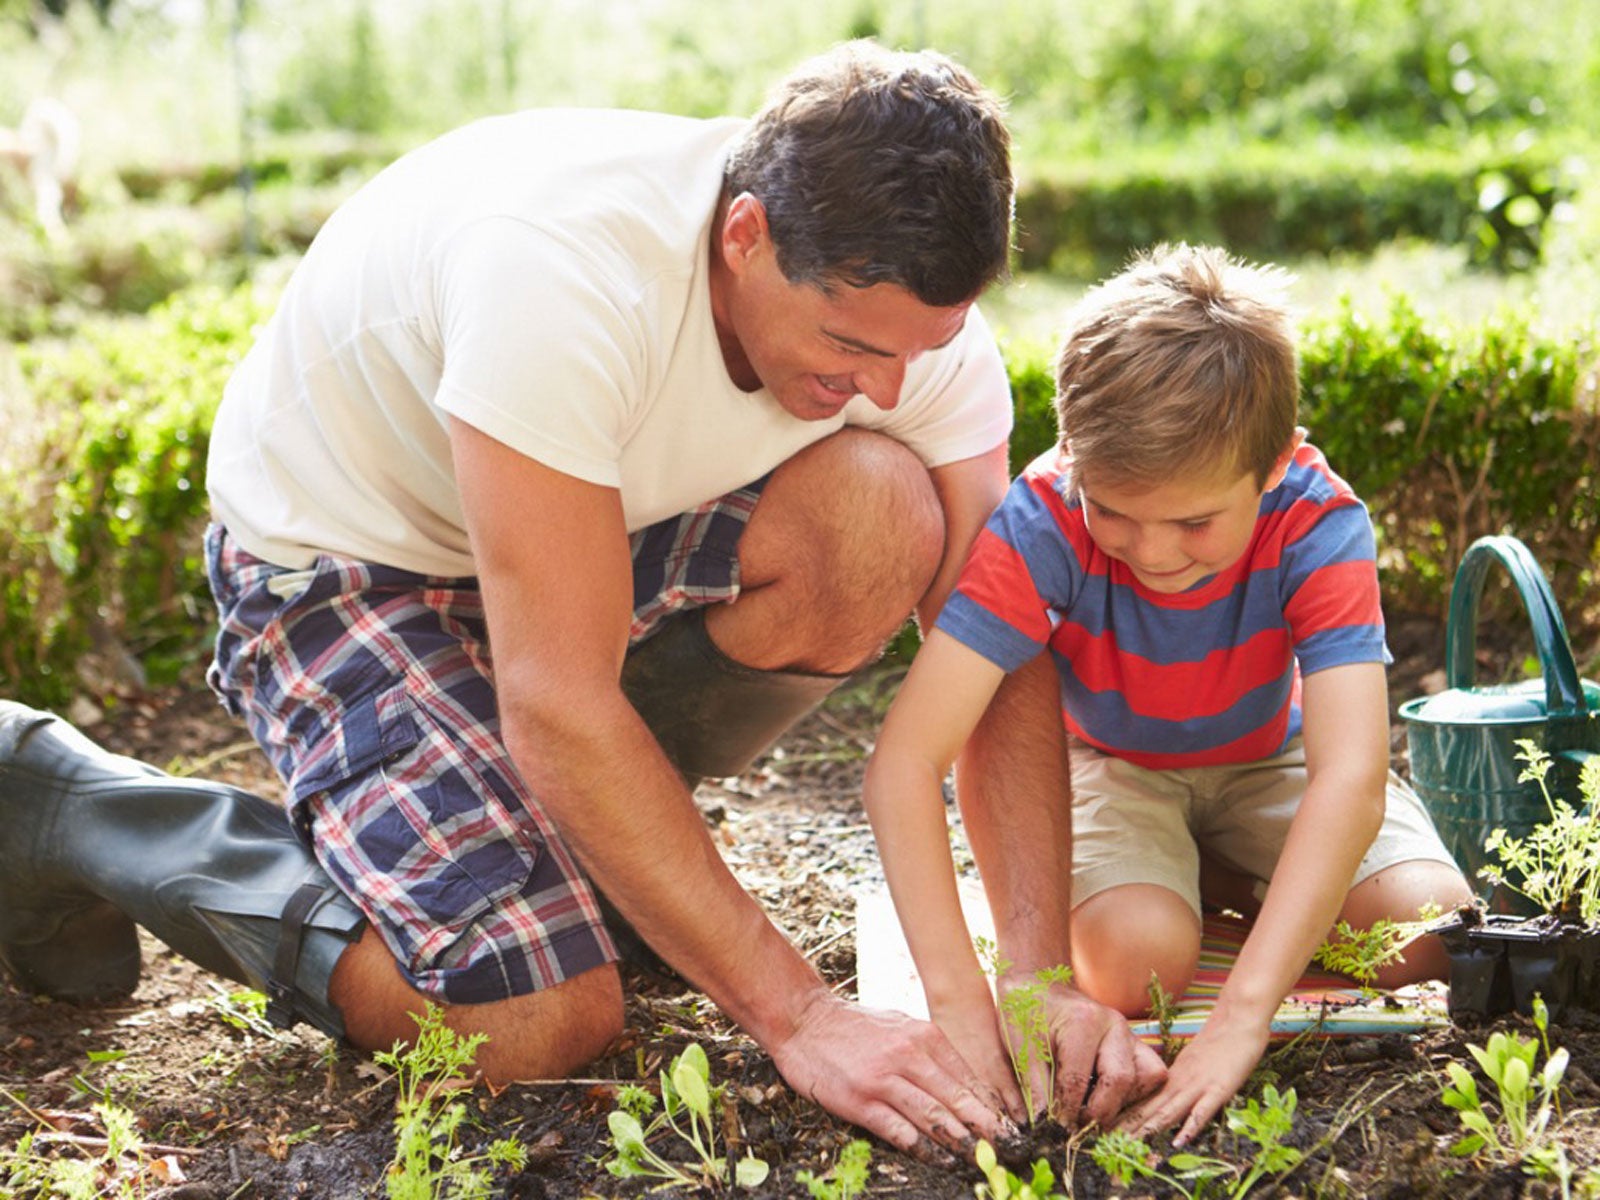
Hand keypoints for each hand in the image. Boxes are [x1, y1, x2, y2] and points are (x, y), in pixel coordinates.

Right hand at [768, 992, 1016, 1161]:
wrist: (804, 1019)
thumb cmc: (854, 1027)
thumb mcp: (899, 1026)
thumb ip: (929, 1052)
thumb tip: (963, 1084)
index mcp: (922, 1036)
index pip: (967, 1077)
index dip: (991, 1106)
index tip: (1012, 1128)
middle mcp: (908, 1056)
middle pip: (957, 1098)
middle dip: (987, 1128)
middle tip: (1011, 1149)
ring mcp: (883, 1079)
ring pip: (933, 1116)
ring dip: (961, 1142)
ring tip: (983, 1160)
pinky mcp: (860, 1100)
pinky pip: (898, 1130)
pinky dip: (923, 1148)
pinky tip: (939, 1160)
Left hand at [997, 977, 1166, 1127]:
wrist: (1037, 984)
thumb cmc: (1025, 1012)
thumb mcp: (1018, 1045)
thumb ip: (1032, 1086)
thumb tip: (1042, 1126)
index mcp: (1084, 1021)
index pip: (1078, 1081)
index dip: (1064, 1112)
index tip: (1052, 1130)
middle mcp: (1115, 1026)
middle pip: (1122, 1081)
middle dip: (1099, 1112)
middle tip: (1075, 1126)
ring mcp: (1129, 1034)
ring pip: (1148, 1078)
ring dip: (1122, 1102)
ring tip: (1091, 1110)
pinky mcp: (1134, 1044)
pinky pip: (1151, 1074)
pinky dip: (1134, 1093)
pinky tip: (1103, 1098)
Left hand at [1117, 1011, 1269, 1144]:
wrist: (1238, 1017)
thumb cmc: (1217, 1042)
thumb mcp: (1189, 1063)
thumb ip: (1175, 1082)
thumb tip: (1158, 1101)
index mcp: (1171, 1077)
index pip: (1141, 1100)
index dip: (1122, 1116)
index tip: (1102, 1130)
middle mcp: (1179, 1082)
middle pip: (1148, 1108)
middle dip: (1127, 1128)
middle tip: (1104, 1144)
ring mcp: (1198, 1086)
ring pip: (1168, 1111)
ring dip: (1148, 1130)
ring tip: (1128, 1146)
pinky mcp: (1219, 1089)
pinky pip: (1203, 1110)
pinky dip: (1190, 1127)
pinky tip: (1179, 1142)